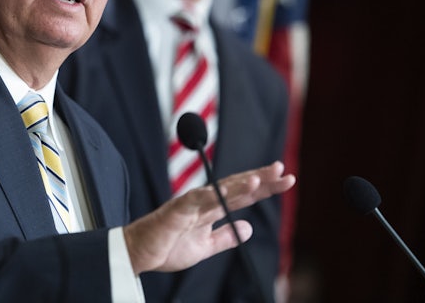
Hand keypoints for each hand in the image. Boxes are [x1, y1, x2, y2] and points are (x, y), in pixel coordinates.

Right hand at [123, 161, 294, 273]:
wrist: (140, 254)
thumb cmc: (167, 248)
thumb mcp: (205, 247)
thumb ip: (225, 237)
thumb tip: (248, 228)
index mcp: (210, 209)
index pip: (242, 195)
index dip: (264, 188)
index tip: (285, 180)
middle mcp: (204, 201)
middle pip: (237, 187)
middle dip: (261, 179)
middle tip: (283, 170)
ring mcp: (192, 203)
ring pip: (222, 189)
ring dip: (243, 183)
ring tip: (263, 178)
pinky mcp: (179, 209)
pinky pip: (201, 199)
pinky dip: (218, 193)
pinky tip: (235, 189)